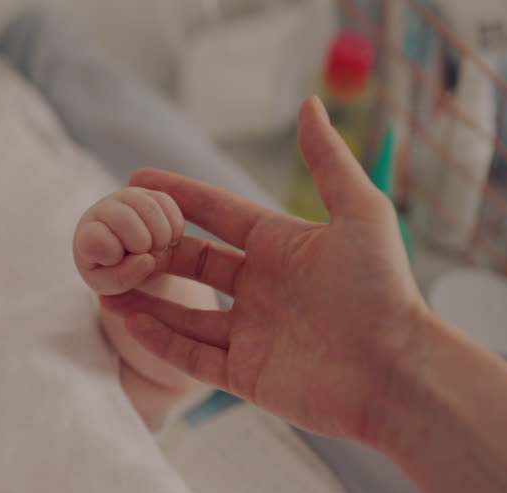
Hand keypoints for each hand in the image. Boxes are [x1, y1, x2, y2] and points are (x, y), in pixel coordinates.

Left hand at [74, 187, 185, 295]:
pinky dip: (174, 225)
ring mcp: (127, 198)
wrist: (125, 255)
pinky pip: (166, 201)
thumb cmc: (111, 270)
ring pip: (148, 206)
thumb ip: (122, 278)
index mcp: (87, 235)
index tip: (117, 260)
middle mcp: (104, 209)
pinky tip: (172, 240)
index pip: (95, 237)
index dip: (111, 251)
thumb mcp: (110, 284)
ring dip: (160, 235)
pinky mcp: (151, 194)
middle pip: (125, 218)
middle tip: (147, 258)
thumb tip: (147, 259)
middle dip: (142, 244)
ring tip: (159, 250)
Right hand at [100, 97, 428, 444]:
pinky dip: (160, 340)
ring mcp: (254, 334)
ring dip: (148, 297)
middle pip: (196, 264)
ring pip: (186, 311)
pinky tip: (130, 319)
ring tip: (108, 282)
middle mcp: (264, 289)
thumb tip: (309, 104)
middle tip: (116, 235)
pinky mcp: (247, 376)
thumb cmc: (383, 290)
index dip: (182, 197)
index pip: (221, 216)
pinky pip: (193, 355)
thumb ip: (327, 160)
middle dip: (156, 250)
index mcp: (284, 248)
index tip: (138, 180)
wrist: (398, 372)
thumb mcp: (359, 212)